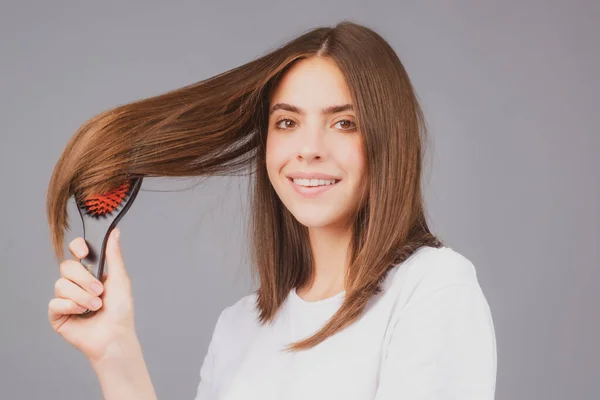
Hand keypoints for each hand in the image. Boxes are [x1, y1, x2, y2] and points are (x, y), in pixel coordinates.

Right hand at [48, 228, 136, 362]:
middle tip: (99, 291)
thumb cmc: (120, 310)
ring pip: (61, 285)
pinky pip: (55, 302)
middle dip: (84, 279)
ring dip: (81, 297)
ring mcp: (65, 297)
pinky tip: (82, 314)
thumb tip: (114, 232)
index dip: (77, 247)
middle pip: (66, 266)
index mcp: (91, 271)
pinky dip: (71, 307)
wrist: (114, 336)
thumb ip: (114, 256)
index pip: (76, 251)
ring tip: (96, 306)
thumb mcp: (120, 279)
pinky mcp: (57, 314)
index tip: (85, 253)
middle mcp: (76, 282)